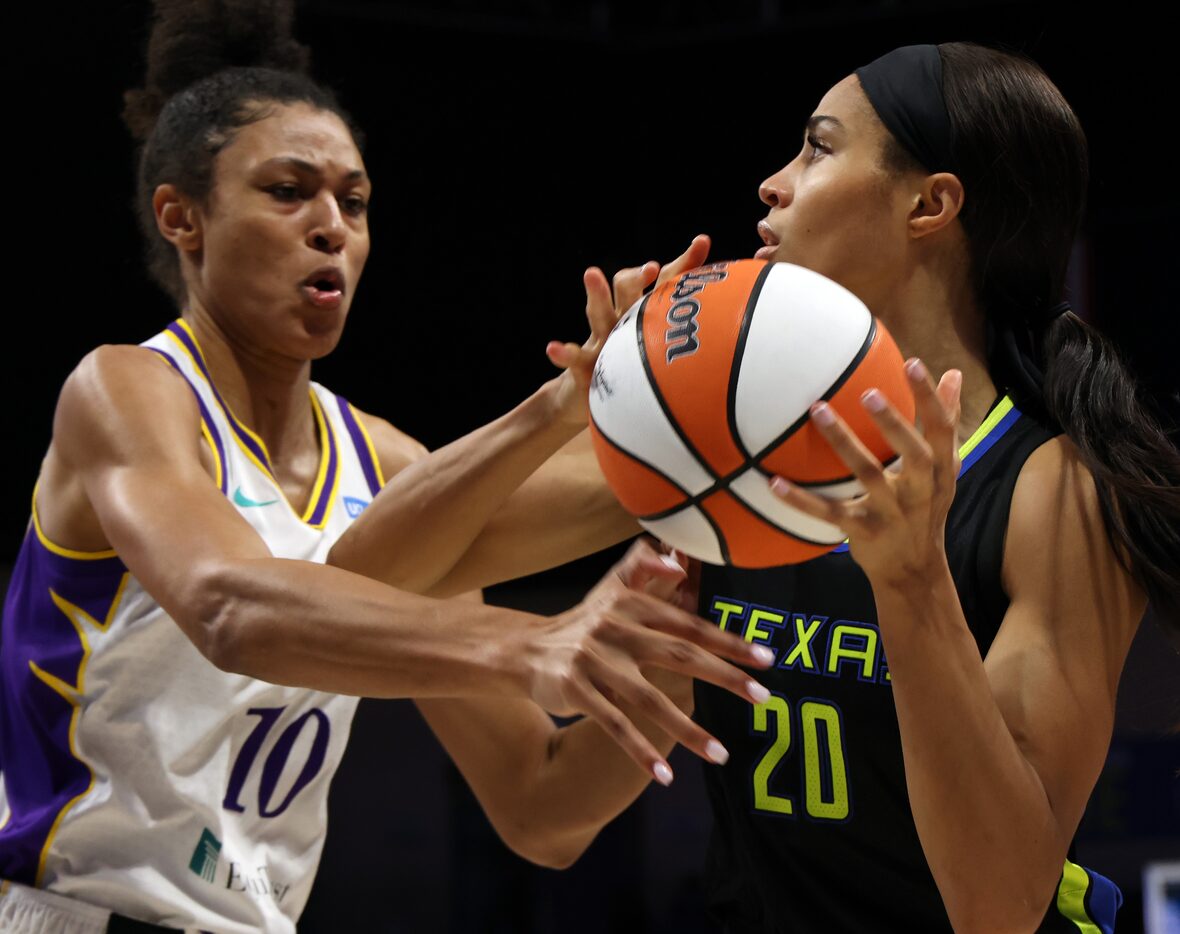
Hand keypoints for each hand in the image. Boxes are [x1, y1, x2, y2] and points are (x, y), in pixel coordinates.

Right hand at [525, 536, 769, 784]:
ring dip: (688, 729)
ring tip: (722, 753)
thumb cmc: (583, 622)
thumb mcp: (610, 587)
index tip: (765, 658)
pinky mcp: (576, 691)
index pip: (689, 623)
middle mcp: (616, 630)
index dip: (728, 640)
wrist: (525, 649)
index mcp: (632, 606)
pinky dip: (640, 751)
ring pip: (649, 699)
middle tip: (764, 697)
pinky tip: (665, 775)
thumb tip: (679, 561)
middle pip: (679, 654)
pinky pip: (615, 725)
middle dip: (724, 676)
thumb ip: (643, 565)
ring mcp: (595, 662)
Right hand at [547, 235, 711, 423]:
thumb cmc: (632, 369)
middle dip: (637, 276)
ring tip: (592, 274)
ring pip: (598, 313)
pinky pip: (573, 358)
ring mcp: (600, 340)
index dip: (683, 265)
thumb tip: (736, 324)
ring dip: (596, 294)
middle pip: (628, 290)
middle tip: (651, 267)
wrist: (590, 398)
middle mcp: (621, 320)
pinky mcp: (582, 366)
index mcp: (644, 315)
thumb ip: (689, 339)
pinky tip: (552, 347)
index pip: (665, 284)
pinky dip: (563, 353)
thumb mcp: (660, 354)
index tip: (702, 243)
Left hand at [769, 359, 962, 589]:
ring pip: (866, 474)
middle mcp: (918, 490)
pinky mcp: (862, 531)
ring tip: (817, 411)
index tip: (912, 363)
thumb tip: (954, 374)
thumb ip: (947, 422)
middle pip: (912, 453)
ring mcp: (890, 512)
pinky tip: (774, 482)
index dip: (929, 398)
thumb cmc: (926, 509)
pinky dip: (800, 500)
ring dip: (842, 442)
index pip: (941, 430)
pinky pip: (828, 513)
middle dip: (892, 423)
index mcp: (939, 471)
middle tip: (867, 392)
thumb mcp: (944, 471)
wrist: (914, 571)